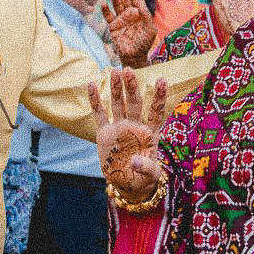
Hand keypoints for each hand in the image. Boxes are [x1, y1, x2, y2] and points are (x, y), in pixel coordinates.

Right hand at [88, 67, 167, 201]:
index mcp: (150, 133)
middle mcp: (135, 126)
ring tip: (115, 71)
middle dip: (132, 87)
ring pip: (118, 104)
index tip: (162, 80)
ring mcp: (119, 128)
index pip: (155, 112)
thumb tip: (134, 161)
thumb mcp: (150, 175)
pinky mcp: (105, 133)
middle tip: (129, 70)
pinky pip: (99, 114)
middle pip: (134, 103)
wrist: (128, 183)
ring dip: (116, 89)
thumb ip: (146, 167)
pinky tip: (91, 85)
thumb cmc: (144, 178)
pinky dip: (95, 100)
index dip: (158, 96)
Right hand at [102, 0, 156, 68]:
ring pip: (116, 4)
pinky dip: (105, 10)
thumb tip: (140, 6)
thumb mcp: (149, 29)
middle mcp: (130, 13)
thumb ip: (146, 16)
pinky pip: (108, 16)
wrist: (134, 56)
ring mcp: (121, 19)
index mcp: (140, 12)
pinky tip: (104, 5)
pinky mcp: (113, 26)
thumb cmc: (144, 43)